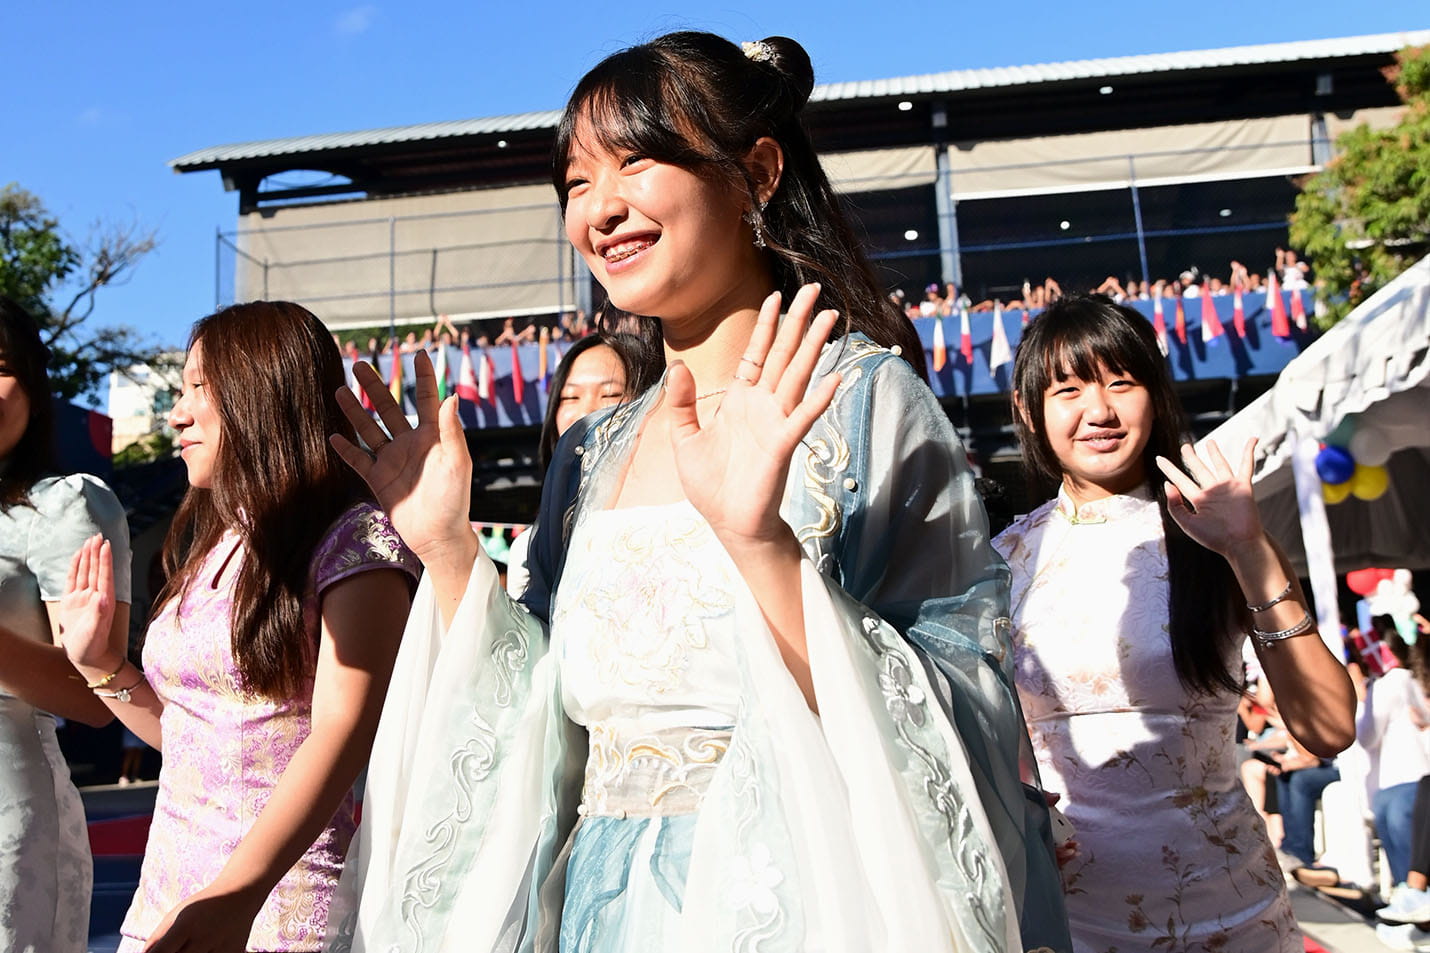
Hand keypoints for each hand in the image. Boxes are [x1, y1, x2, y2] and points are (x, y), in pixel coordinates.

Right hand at [59, 535, 118, 669]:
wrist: (85, 656)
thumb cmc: (92, 646)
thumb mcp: (95, 632)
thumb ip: (99, 614)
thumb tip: (103, 598)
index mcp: (102, 600)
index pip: (104, 576)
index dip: (105, 560)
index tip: (106, 545)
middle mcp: (94, 596)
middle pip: (96, 569)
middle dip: (97, 553)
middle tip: (98, 535)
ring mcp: (83, 597)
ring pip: (85, 572)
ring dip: (88, 557)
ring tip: (90, 540)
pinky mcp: (72, 601)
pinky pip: (73, 580)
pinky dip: (75, 568)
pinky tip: (77, 556)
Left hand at [142, 883, 264, 952]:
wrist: (241, 893)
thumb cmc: (202, 906)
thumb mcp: (175, 915)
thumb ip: (156, 939)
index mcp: (185, 925)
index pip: (160, 952)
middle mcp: (203, 938)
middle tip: (178, 947)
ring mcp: (221, 949)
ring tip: (192, 946)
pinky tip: (206, 948)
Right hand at [331, 350, 473, 562]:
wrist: (438, 536)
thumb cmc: (454, 500)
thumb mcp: (457, 463)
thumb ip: (451, 431)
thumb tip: (451, 396)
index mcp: (432, 437)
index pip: (426, 399)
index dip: (423, 376)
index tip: (418, 352)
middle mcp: (410, 444)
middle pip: (388, 408)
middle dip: (374, 386)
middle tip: (358, 364)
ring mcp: (393, 461)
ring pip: (369, 429)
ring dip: (355, 411)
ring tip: (339, 390)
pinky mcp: (379, 480)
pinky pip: (358, 460)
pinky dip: (345, 448)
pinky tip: (332, 434)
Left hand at [666, 284, 840, 549]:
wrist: (728, 523)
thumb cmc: (710, 486)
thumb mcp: (683, 440)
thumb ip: (680, 404)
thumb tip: (678, 367)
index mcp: (739, 401)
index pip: (756, 353)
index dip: (766, 325)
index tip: (775, 295)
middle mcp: (762, 406)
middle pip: (784, 355)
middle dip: (798, 322)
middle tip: (815, 290)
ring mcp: (775, 423)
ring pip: (797, 376)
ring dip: (814, 347)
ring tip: (831, 318)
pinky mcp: (782, 446)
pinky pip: (802, 417)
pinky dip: (818, 398)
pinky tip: (835, 376)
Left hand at [1155, 439, 1262, 558]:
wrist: (1239, 543)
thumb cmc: (1214, 538)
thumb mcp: (1188, 524)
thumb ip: (1175, 505)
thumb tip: (1167, 484)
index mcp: (1198, 500)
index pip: (1180, 480)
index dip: (1169, 469)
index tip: (1159, 458)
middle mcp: (1212, 492)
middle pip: (1199, 469)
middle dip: (1191, 457)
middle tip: (1185, 446)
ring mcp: (1227, 487)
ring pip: (1219, 465)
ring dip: (1215, 453)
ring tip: (1209, 442)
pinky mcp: (1243, 486)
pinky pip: (1246, 465)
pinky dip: (1248, 452)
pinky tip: (1252, 439)